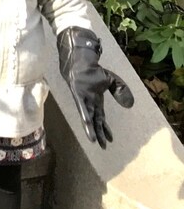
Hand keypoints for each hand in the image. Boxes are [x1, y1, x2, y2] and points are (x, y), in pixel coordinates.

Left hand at [57, 26, 133, 147]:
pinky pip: (82, 107)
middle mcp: (89, 103)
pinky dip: (85, 116)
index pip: (101, 118)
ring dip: (91, 129)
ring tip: (94, 141)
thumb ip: (120, 91)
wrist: (81, 61)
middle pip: (95, 121)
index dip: (104, 129)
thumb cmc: (93, 71)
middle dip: (99, 134)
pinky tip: (87, 124)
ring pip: (88, 118)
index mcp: (96, 101)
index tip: (110, 139)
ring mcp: (83, 100)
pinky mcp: (78, 95)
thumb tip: (130, 104)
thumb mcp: (111, 81)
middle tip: (103, 146)